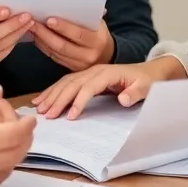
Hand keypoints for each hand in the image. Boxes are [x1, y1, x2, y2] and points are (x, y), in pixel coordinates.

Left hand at [30, 16, 113, 72]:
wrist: (106, 55)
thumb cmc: (99, 33)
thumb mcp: (98, 23)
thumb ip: (86, 15)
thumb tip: (71, 2)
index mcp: (96, 41)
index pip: (79, 34)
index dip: (63, 28)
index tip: (49, 20)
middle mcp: (88, 55)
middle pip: (62, 46)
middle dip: (45, 34)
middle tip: (33, 22)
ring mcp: (78, 64)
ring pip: (55, 52)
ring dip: (41, 40)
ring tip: (31, 28)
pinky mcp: (69, 69)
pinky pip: (53, 57)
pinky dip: (42, 46)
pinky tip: (35, 37)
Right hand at [31, 55, 186, 119]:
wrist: (148, 72)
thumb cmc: (146, 81)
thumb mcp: (145, 87)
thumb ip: (135, 93)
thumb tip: (123, 99)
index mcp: (108, 73)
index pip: (88, 87)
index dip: (78, 101)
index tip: (69, 116)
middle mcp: (95, 70)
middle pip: (72, 84)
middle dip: (58, 99)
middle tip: (47, 115)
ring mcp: (89, 72)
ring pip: (65, 82)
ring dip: (52, 95)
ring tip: (39, 108)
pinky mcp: (86, 77)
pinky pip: (66, 82)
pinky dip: (53, 90)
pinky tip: (42, 99)